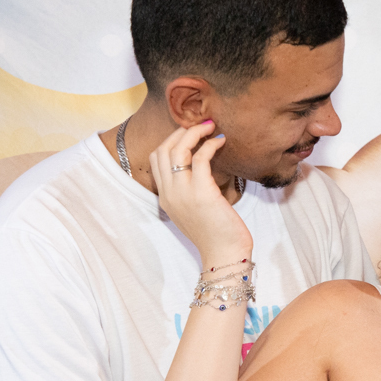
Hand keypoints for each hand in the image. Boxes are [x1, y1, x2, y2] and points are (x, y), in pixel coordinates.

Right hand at [149, 122, 252, 263]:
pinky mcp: (201, 192)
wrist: (224, 255)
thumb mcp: (194, 211)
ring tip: (211, 127)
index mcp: (165, 198)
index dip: (171, 140)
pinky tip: (220, 142)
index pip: (156, 159)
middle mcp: (169, 194)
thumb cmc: (216, 234)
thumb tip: (200, 169)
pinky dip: (209, 145)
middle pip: (163, 149)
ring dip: (194, 132)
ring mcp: (182, 193)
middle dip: (180, 132)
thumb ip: (190, 192)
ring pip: (177, 149)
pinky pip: (199, 158)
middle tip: (201, 125)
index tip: (189, 134)